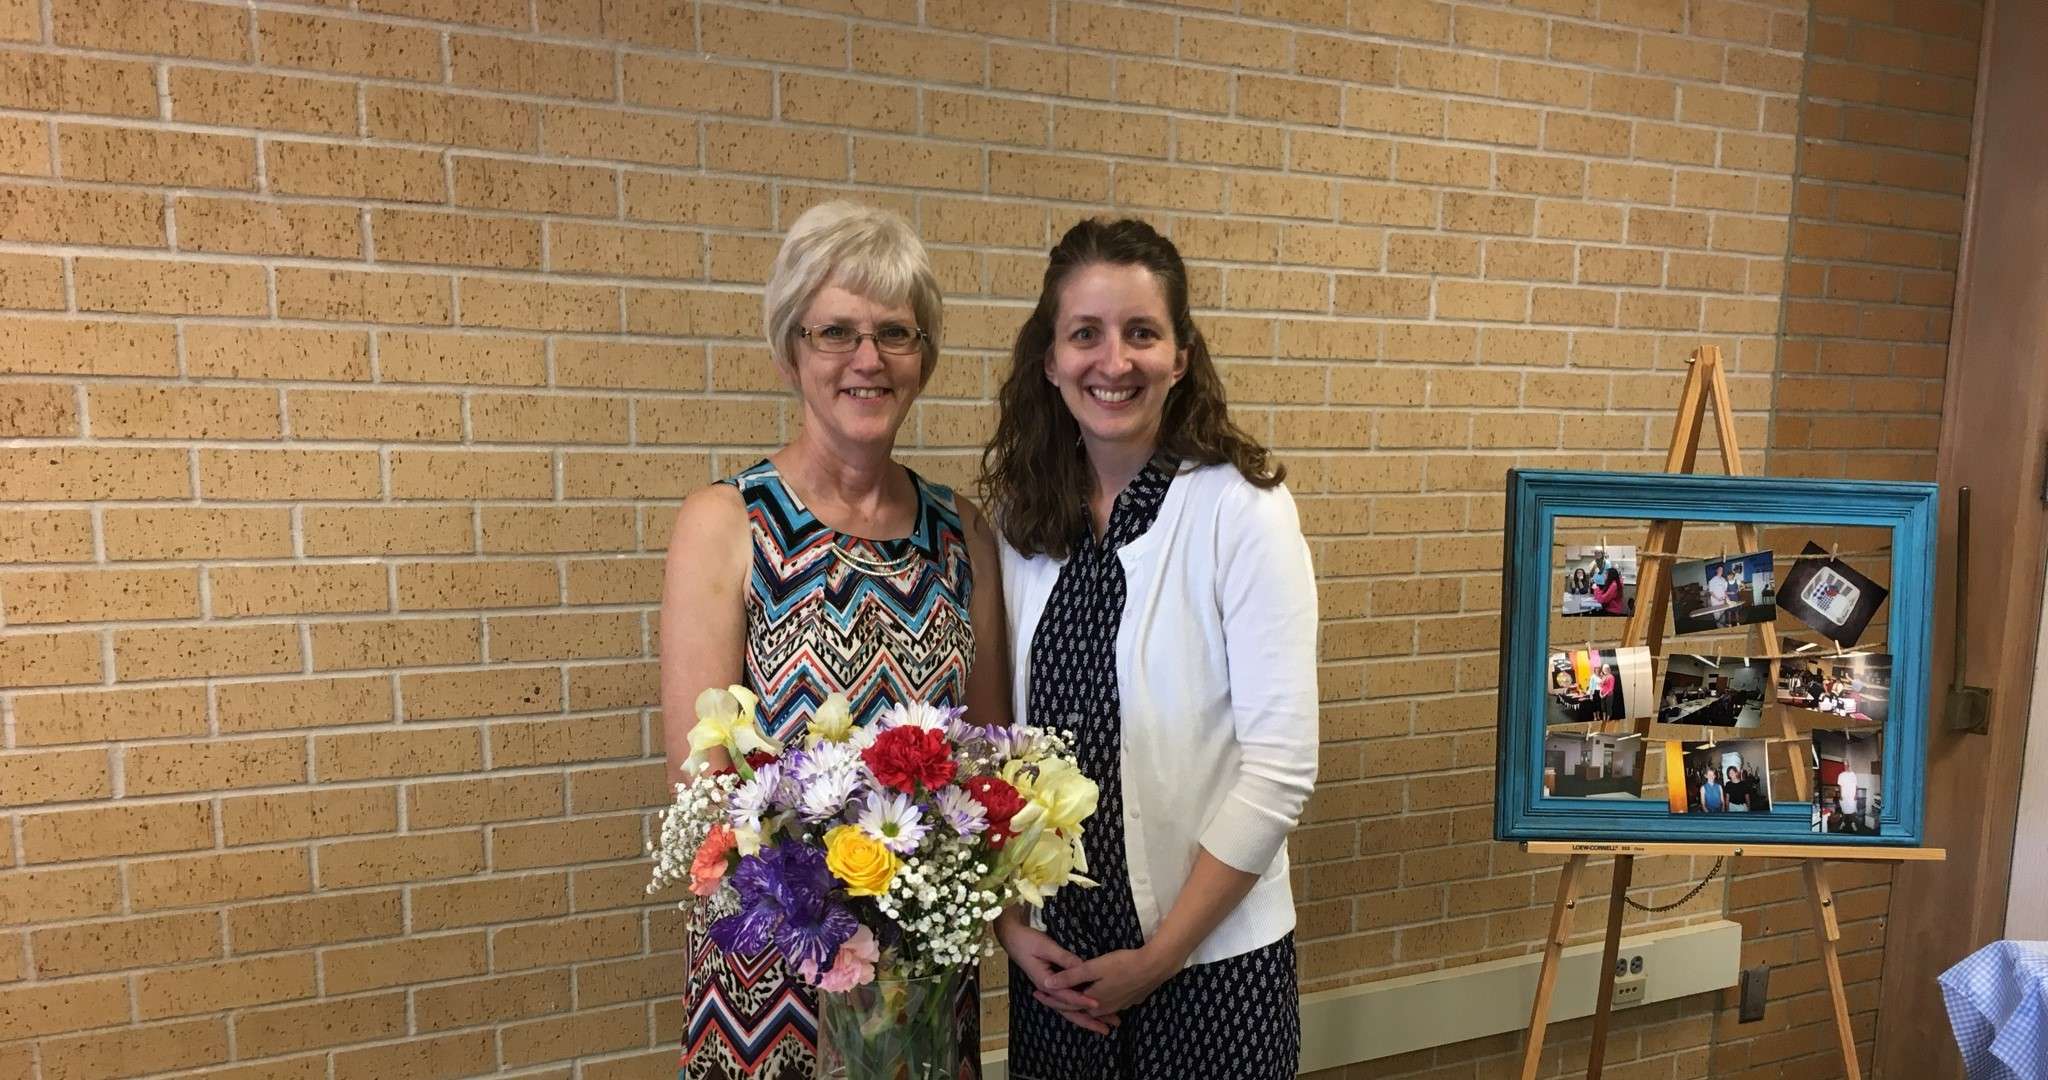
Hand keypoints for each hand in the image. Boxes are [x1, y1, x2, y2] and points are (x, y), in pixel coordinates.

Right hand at [995, 909, 1116, 1035]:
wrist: (1013, 938)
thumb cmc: (1028, 941)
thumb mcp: (1046, 946)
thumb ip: (1064, 958)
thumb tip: (1082, 968)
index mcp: (1045, 983)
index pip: (1066, 996)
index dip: (1082, 1000)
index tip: (1098, 1005)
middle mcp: (1048, 990)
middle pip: (1069, 1010)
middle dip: (1088, 1020)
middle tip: (1107, 1028)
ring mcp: (1050, 989)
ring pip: (1069, 1009)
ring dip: (1086, 1017)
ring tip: (1104, 1025)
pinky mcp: (1053, 985)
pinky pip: (1068, 1000)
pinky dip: (1080, 1008)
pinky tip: (1091, 1012)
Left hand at [1040, 944, 1175, 1017]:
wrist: (1154, 967)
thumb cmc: (1122, 964)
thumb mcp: (1093, 967)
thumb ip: (1070, 976)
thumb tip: (1046, 983)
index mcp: (1092, 1002)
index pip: (1065, 1004)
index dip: (1049, 998)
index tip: (1035, 993)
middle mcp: (1103, 1009)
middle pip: (1078, 1009)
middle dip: (1062, 1004)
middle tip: (1045, 997)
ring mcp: (1118, 1006)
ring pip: (1094, 1009)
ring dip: (1080, 1006)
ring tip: (1069, 1000)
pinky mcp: (1128, 1001)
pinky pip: (1107, 1005)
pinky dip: (1097, 1003)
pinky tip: (1098, 998)